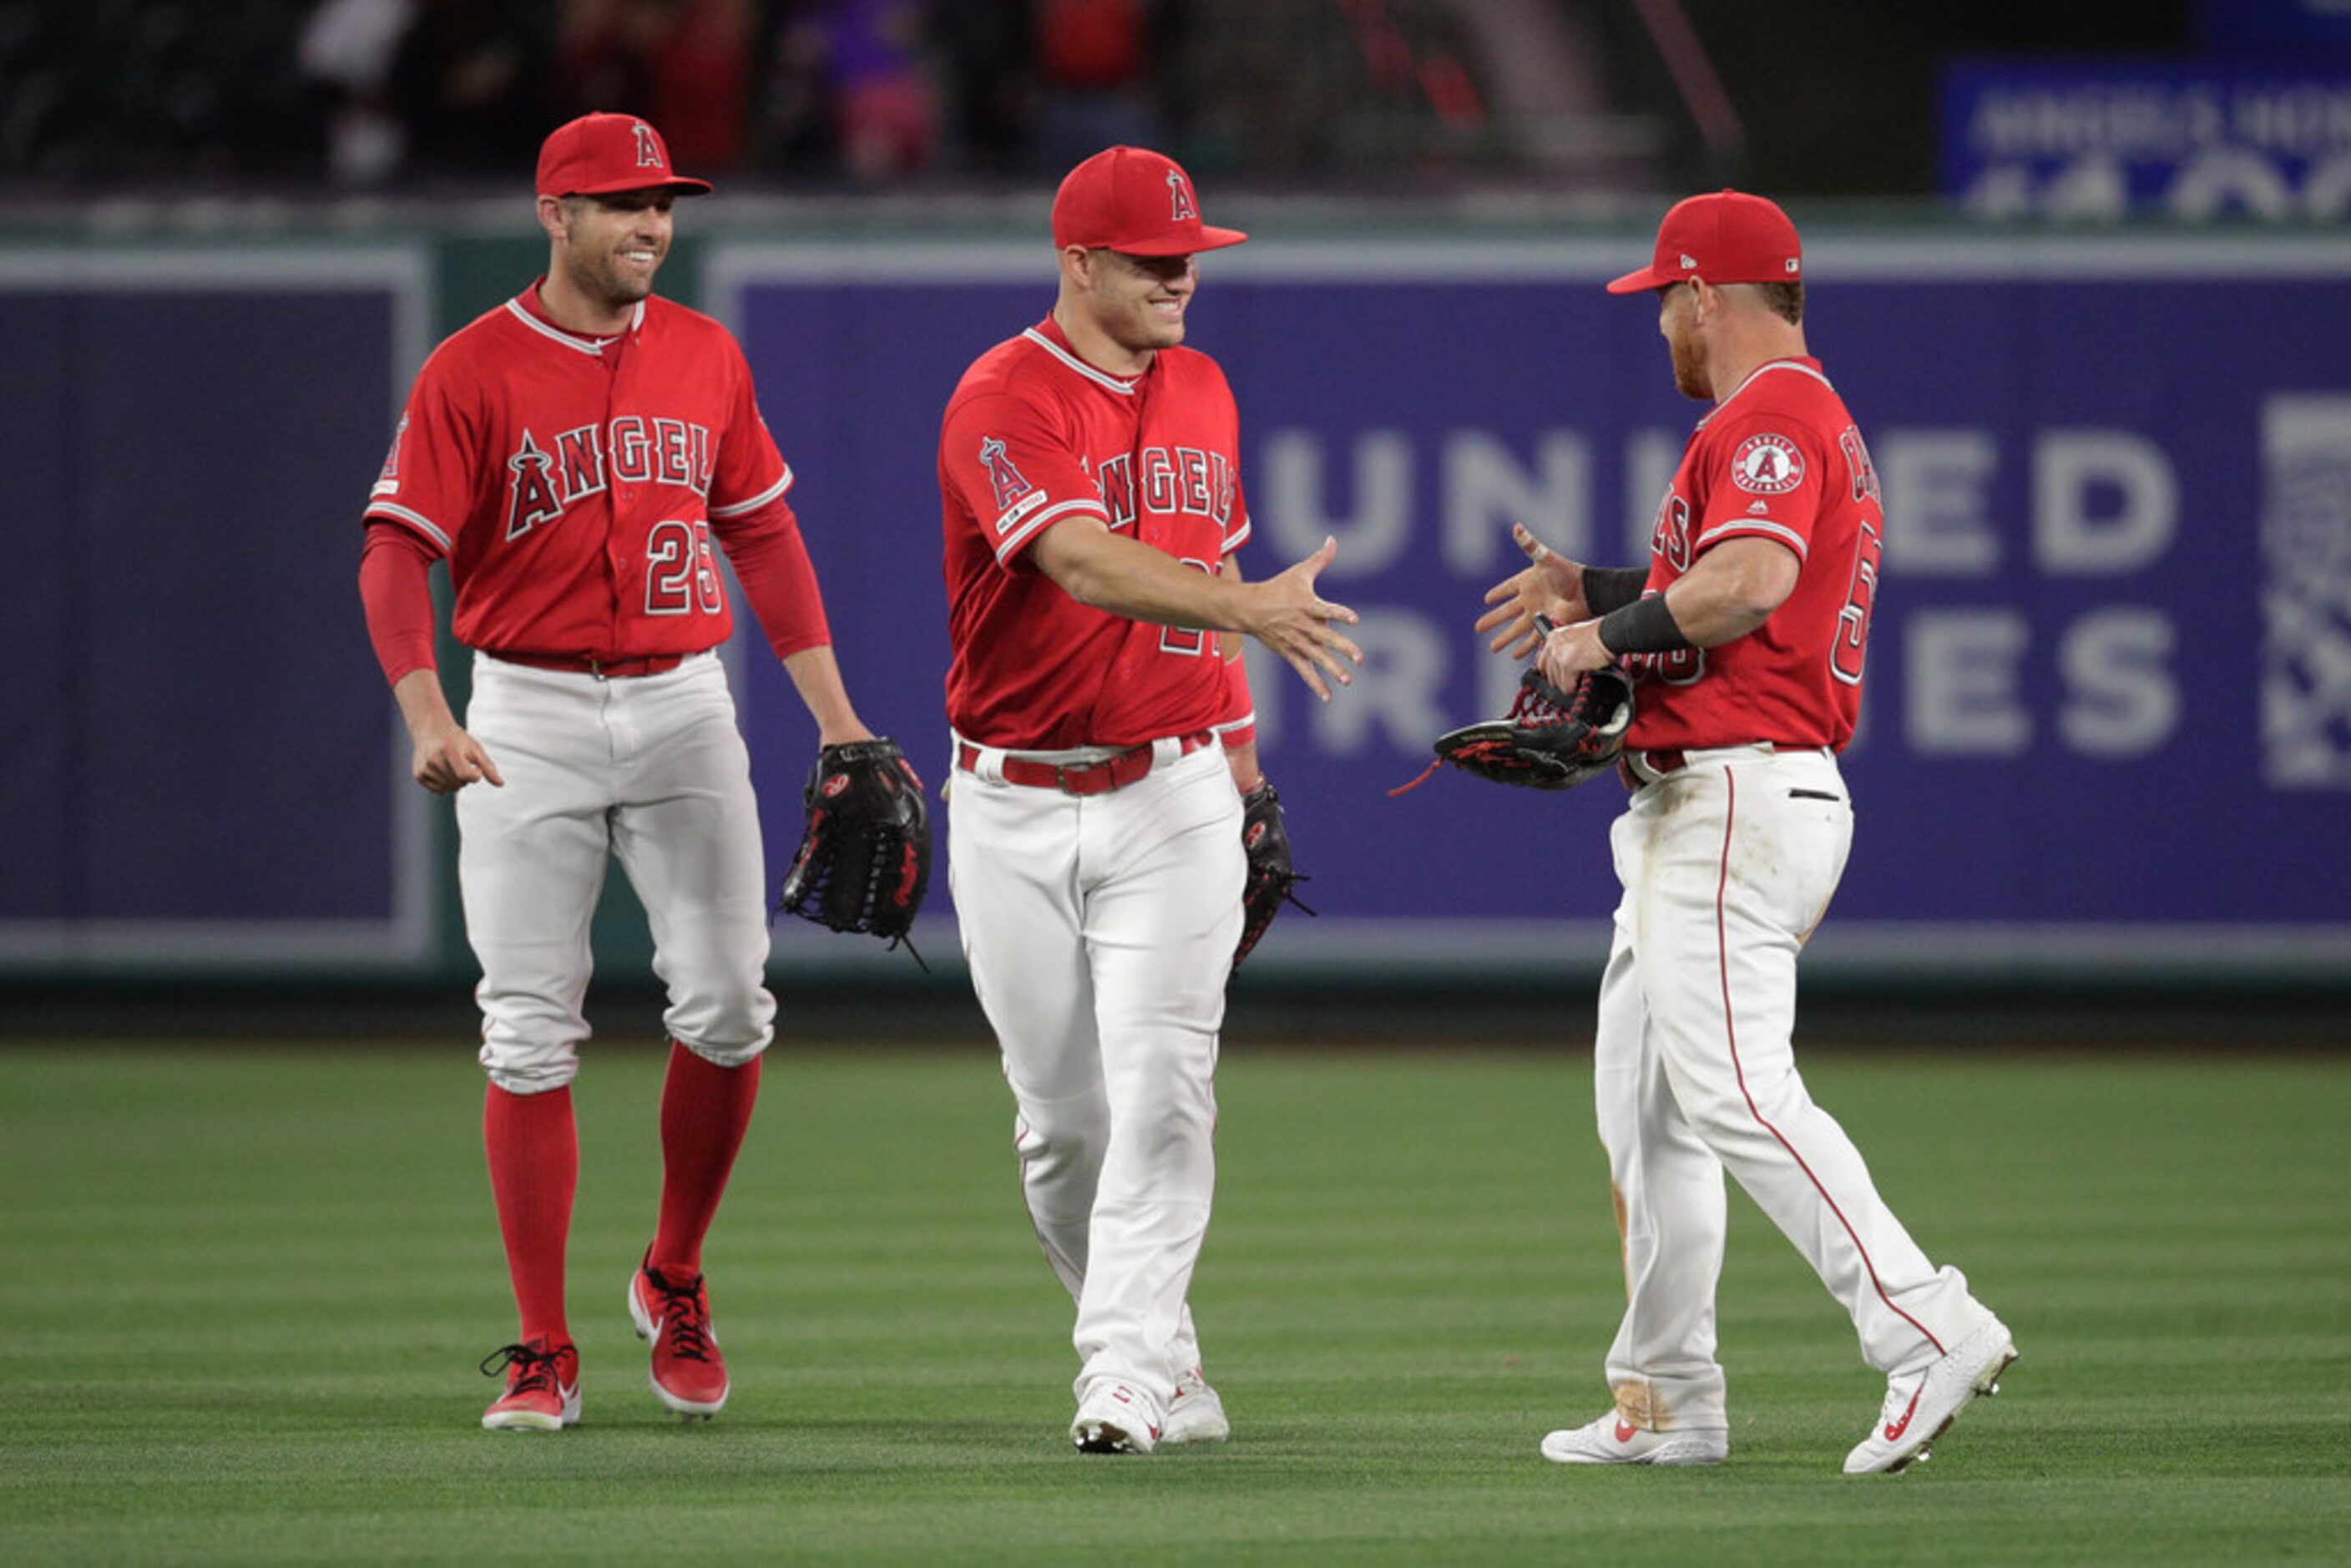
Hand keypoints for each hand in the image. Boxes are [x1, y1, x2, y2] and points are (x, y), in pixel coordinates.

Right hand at [409, 716, 504, 793]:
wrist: (431, 728)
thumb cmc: (457, 739)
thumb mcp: (475, 749)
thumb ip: (488, 767)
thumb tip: (501, 784)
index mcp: (450, 751)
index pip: (467, 776)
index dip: (476, 774)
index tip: (475, 765)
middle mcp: (435, 760)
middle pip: (459, 784)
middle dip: (465, 777)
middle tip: (460, 761)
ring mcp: (425, 768)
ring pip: (450, 789)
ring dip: (455, 781)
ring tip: (451, 764)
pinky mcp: (418, 774)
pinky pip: (438, 790)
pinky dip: (444, 784)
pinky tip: (442, 770)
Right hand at [1242, 536, 1363, 701]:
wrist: (1248, 609)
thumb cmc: (1278, 588)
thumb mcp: (1299, 572)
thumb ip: (1320, 559)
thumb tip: (1333, 539)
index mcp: (1307, 605)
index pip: (1326, 610)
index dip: (1340, 614)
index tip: (1354, 619)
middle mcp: (1302, 625)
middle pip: (1325, 638)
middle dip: (1342, 648)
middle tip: (1360, 659)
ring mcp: (1296, 641)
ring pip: (1316, 658)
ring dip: (1332, 669)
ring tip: (1348, 680)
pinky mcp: (1290, 653)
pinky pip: (1304, 671)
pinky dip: (1315, 684)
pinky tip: (1328, 696)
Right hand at [1475, 522, 1587, 658]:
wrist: (1587, 592)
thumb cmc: (1568, 572)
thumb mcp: (1546, 558)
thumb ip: (1530, 545)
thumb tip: (1517, 527)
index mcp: (1527, 582)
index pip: (1507, 588)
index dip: (1497, 593)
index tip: (1487, 599)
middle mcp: (1530, 600)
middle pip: (1506, 613)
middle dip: (1492, 620)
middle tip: (1478, 628)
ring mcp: (1538, 615)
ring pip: (1516, 630)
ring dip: (1504, 639)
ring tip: (1493, 648)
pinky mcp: (1547, 626)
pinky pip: (1532, 640)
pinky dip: (1524, 649)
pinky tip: (1515, 656)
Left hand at [1537, 617, 1612, 688]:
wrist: (1609, 633)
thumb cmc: (1598, 635)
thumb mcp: (1575, 637)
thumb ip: (1565, 648)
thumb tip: (1562, 666)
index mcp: (1553, 638)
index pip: (1542, 662)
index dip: (1550, 673)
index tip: (1555, 678)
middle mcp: (1553, 646)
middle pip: (1548, 673)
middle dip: (1558, 681)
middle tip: (1567, 684)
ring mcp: (1559, 656)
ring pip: (1557, 681)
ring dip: (1566, 685)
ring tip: (1575, 684)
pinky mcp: (1568, 666)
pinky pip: (1566, 686)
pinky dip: (1572, 689)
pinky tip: (1577, 687)